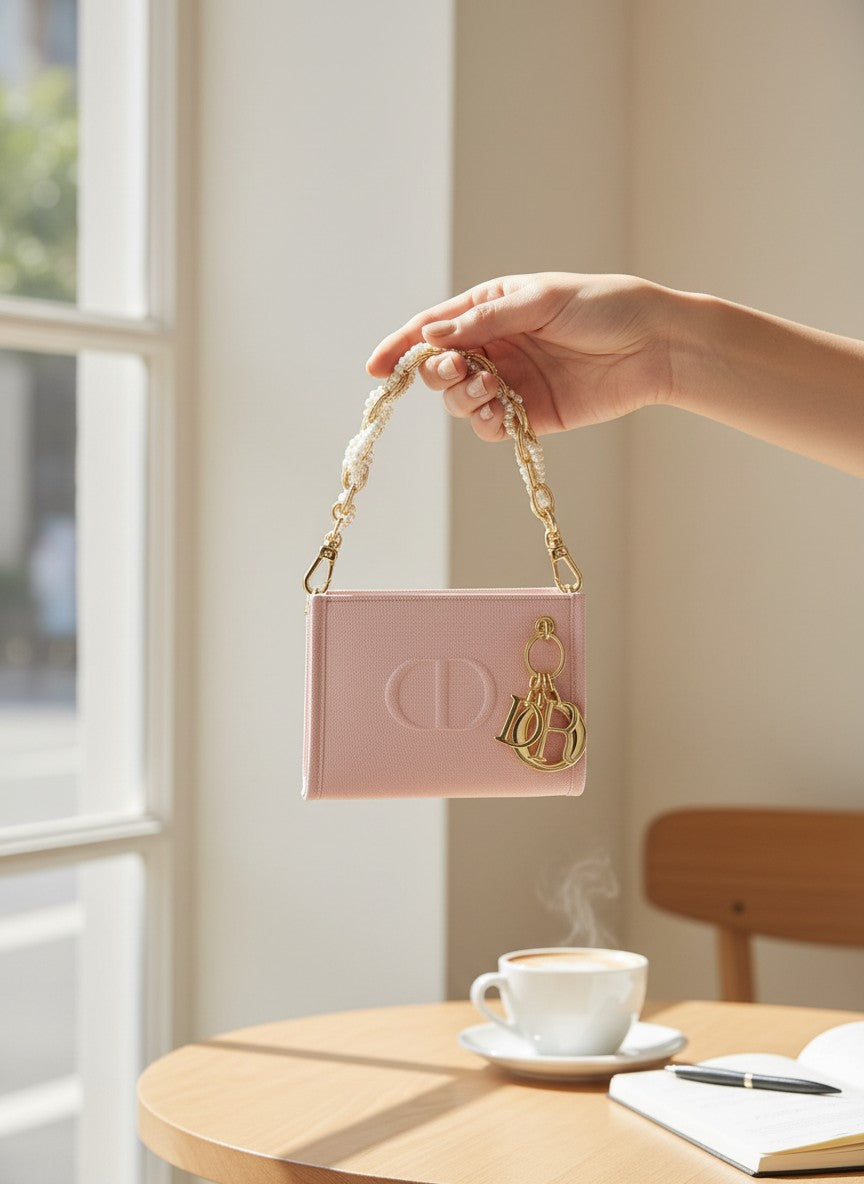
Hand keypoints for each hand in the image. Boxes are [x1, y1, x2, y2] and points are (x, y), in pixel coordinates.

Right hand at [366, 273, 677, 440]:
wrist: (655, 345)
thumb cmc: (604, 307)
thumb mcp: (540, 301)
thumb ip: (485, 322)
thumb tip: (432, 334)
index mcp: (492, 310)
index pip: (433, 329)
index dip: (401, 347)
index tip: (376, 368)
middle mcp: (495, 347)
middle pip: (440, 369)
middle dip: (437, 373)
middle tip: (459, 370)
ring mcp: (511, 383)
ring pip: (460, 402)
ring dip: (463, 398)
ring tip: (490, 387)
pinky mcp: (531, 415)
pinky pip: (490, 427)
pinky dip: (485, 423)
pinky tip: (501, 412)